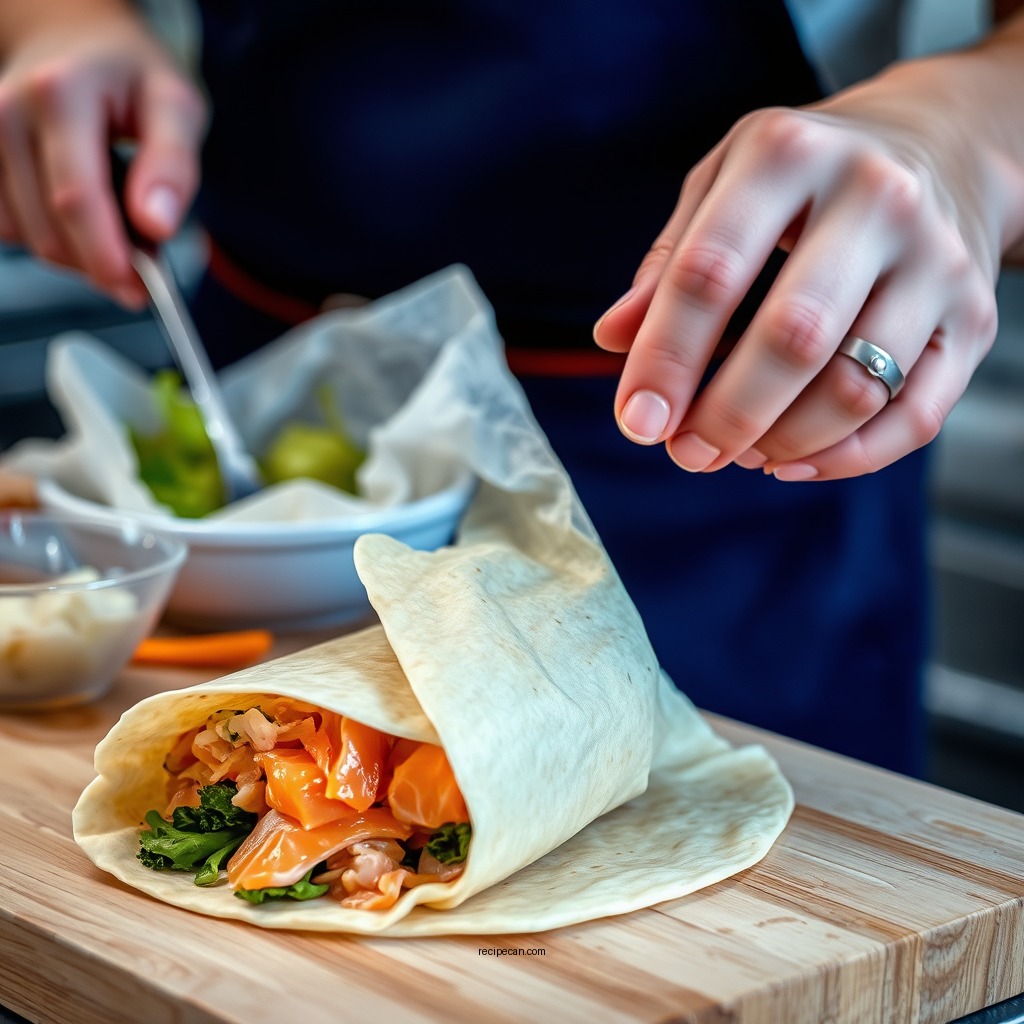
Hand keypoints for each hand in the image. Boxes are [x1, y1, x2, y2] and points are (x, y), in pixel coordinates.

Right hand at [0, 7, 205, 305]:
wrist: (77, 42)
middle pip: (49, 229)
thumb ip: (173, 165)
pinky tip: (86, 221)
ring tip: (123, 229)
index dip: (106, 254)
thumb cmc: (133, 76)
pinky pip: (14, 231)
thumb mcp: (176, 107)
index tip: (138, 289)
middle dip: (103, 262)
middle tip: (149, 262)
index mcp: (60, 94)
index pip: (75, 198)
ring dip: (81, 255)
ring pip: (30, 239)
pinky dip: (57, 241)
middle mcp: (8, 112)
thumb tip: (157, 225)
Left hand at [593, 68, 1014, 481]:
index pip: (708, 273)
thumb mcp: (722, 186)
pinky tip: (792, 461)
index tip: (637, 419)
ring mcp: (938, 258)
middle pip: (793, 338)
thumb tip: (613, 340)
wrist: (941, 144)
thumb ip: (669, 262)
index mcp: (788, 154)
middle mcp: (875, 197)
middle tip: (687, 452)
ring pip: (856, 388)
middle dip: (726, 414)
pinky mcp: (974, 317)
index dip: (663, 358)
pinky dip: (846, 459)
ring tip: (739, 451)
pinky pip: (915, 416)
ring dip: (783, 442)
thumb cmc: (804, 179)